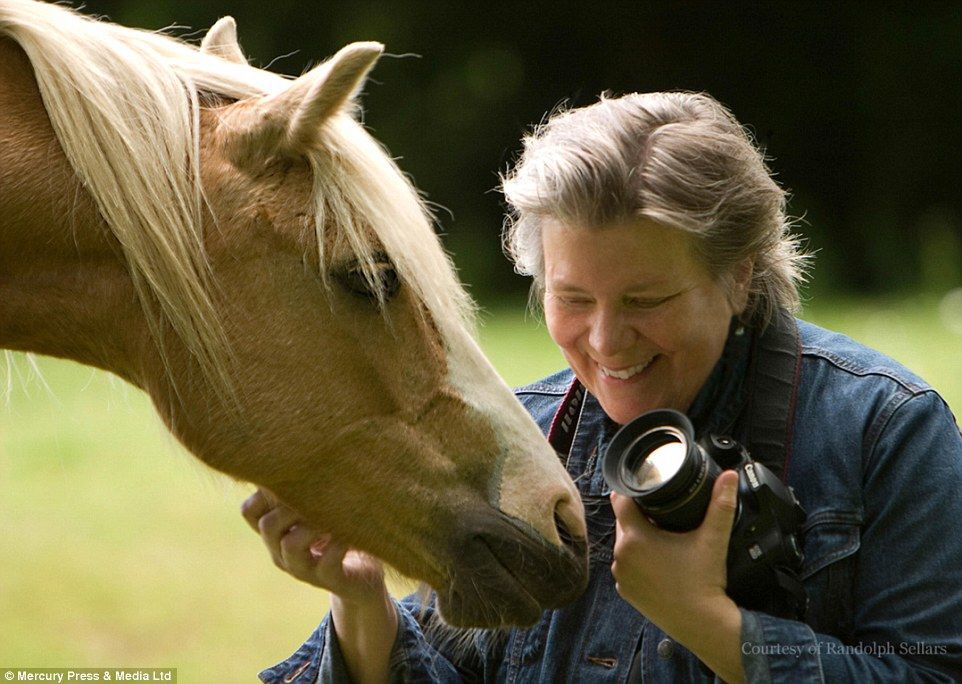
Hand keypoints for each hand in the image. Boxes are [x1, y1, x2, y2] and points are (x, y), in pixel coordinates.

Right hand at [241, 488, 386, 603]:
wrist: (363, 577)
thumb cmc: (338, 533)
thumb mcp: (317, 510)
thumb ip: (304, 490)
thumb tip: (297, 446)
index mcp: (275, 534)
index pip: (249, 510)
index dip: (266, 490)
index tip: (295, 476)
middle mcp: (282, 553)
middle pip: (267, 525)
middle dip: (291, 505)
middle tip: (319, 494)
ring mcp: (304, 569)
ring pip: (291, 544)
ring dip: (313, 524)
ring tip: (334, 514)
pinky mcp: (330, 580)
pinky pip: (327, 561)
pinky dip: (340, 542)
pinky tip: (352, 531)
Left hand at [610, 470, 739, 638]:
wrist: (702, 624)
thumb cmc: (704, 582)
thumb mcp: (713, 539)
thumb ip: (721, 505)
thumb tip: (729, 476)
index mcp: (635, 538)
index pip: (620, 501)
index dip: (632, 491)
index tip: (646, 487)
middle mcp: (620, 556)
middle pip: (623, 521)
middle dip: (639, 515)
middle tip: (661, 511)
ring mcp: (621, 575)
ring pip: (624, 544)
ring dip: (637, 538)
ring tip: (661, 536)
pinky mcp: (625, 591)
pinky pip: (626, 566)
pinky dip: (637, 561)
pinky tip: (657, 561)